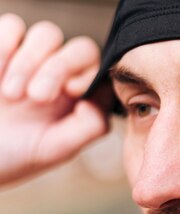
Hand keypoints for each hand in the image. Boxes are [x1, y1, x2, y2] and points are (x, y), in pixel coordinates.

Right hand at [0, 14, 108, 186]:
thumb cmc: (14, 155)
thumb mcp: (56, 149)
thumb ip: (90, 126)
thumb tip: (97, 97)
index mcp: (80, 98)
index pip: (102, 72)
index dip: (89, 76)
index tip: (70, 93)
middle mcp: (61, 75)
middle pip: (80, 49)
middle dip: (58, 69)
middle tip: (36, 98)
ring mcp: (31, 58)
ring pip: (48, 34)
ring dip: (30, 63)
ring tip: (10, 95)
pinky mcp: (1, 47)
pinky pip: (12, 25)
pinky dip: (5, 45)